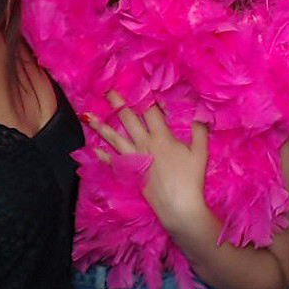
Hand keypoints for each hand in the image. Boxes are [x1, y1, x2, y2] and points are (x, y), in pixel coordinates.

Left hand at [86, 92, 212, 234]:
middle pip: (128, 119)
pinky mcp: (130, 172)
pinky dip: (102, 155)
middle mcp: (144, 144)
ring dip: (101, 126)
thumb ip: (199, 130)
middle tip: (106, 90)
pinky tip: (94, 148)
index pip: (150, 110)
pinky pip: (112, 161)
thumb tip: (200, 112)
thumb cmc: (191, 179)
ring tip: (88, 116)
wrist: (179, 206)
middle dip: (117, 103)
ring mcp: (134, 158)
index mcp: (162, 137)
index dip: (142, 95)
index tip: (135, 82)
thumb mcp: (201, 153)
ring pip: (114, 138)